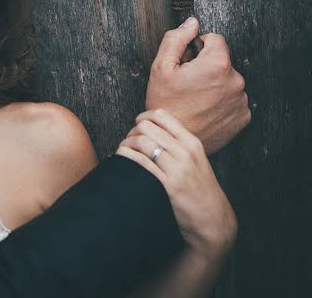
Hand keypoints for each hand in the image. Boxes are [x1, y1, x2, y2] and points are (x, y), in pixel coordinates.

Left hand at [117, 109, 236, 258]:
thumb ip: (177, 145)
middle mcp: (185, 151)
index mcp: (191, 142)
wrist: (212, 219)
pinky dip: (126, 158)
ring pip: (141, 142)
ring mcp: (177, 167)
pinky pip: (140, 162)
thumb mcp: (195, 160)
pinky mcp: (168, 184)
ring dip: (126, 145)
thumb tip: (150, 131)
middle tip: (129, 143)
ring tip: (124, 154)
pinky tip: (123, 162)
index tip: (136, 127)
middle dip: (131, 132)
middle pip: (146, 126)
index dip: (142, 117)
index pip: (161, 115)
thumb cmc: (199, 189)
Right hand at [145, 17, 249, 153]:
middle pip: (221, 61)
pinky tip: (205, 109)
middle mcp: (235, 80)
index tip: (187, 63)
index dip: (197, 48)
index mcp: (217, 64)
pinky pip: (233, 99)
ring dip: (214, 85)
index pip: (214, 40)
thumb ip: (176, 39)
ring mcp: (241, 100)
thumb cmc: (165, 105)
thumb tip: (191, 23)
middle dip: (206, 67)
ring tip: (195, 99)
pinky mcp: (243, 116)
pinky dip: (221, 101)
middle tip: (187, 84)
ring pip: (227, 80)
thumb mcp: (161, 67)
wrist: (174, 140)